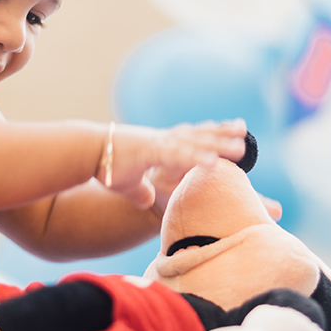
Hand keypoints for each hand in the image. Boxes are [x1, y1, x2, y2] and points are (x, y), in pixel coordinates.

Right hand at [96, 120, 246, 209]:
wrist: (85, 153)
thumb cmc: (104, 166)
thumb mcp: (126, 183)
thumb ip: (138, 191)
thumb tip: (144, 200)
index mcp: (161, 145)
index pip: (191, 138)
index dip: (211, 134)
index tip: (231, 131)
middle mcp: (164, 140)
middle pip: (199, 136)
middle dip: (223, 134)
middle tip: (244, 130)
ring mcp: (159, 144)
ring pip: (195, 143)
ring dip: (218, 145)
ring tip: (240, 148)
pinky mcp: (150, 151)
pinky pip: (178, 156)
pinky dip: (195, 159)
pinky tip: (211, 163)